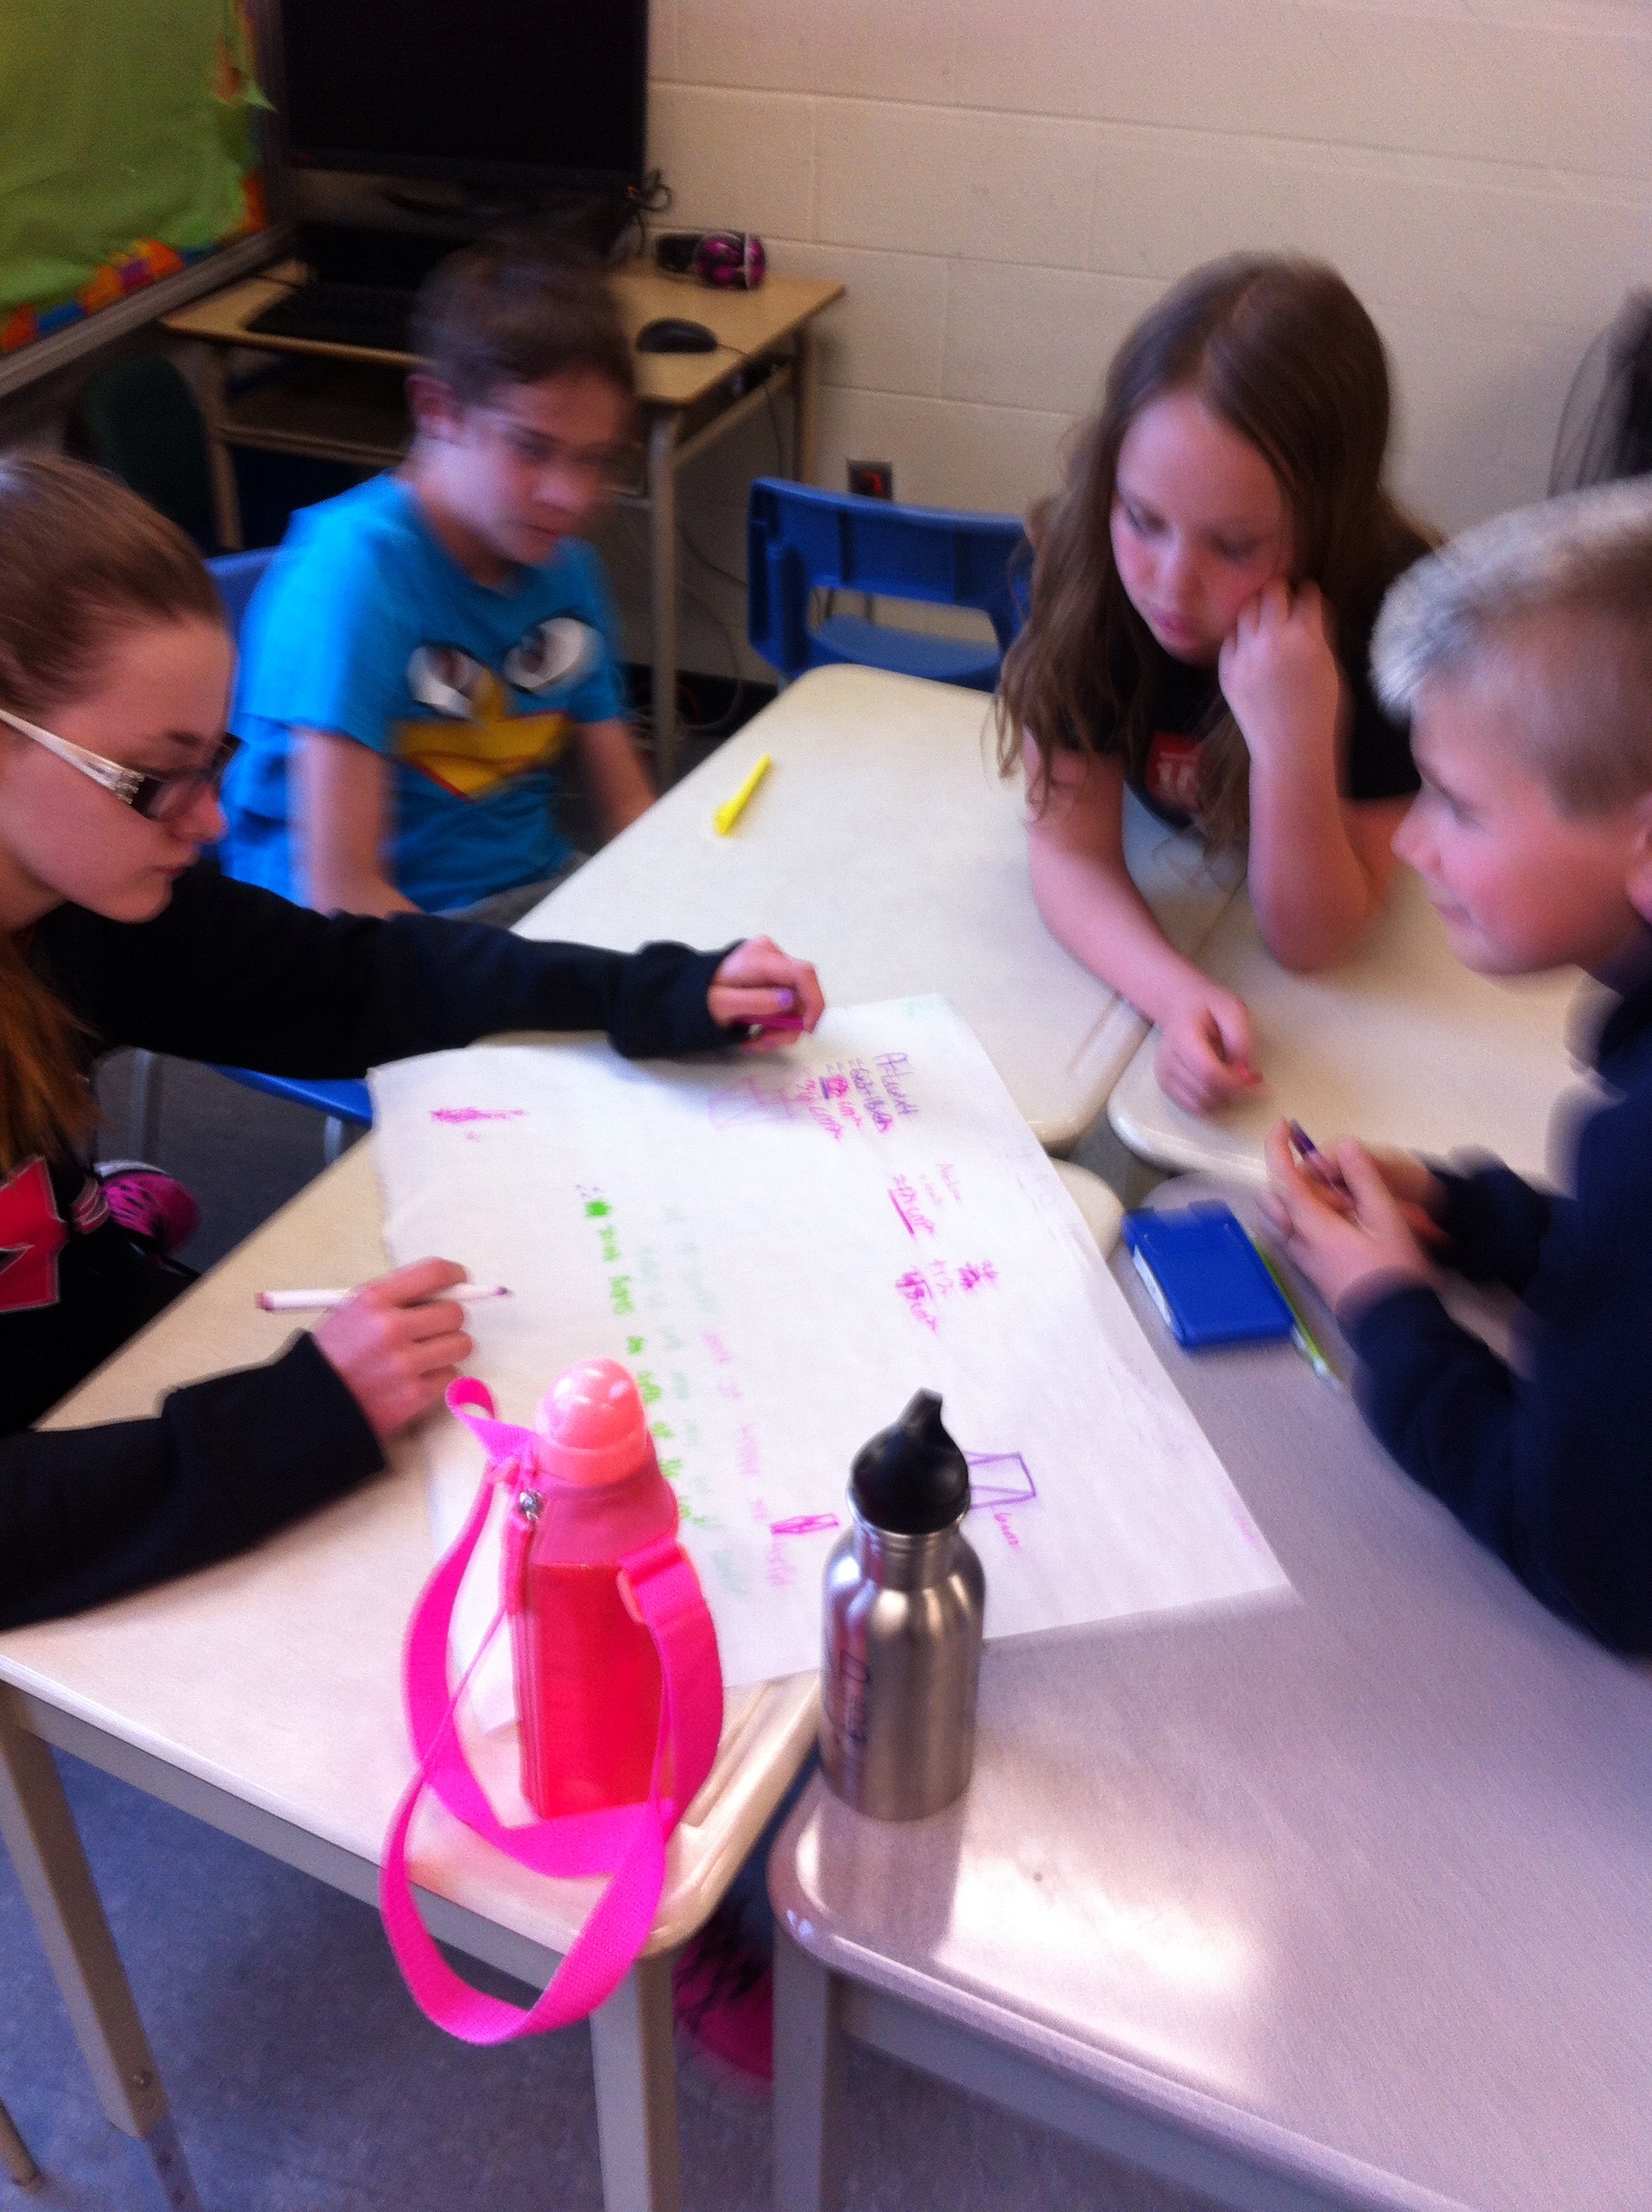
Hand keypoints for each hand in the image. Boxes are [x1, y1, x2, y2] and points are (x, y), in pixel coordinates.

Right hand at [314, 1257, 472, 1442]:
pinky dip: (439, 1378)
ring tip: (425, 1355)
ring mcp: (404, 1364)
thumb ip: (396, 1298)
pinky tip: (416, 1378)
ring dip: (449, 1349)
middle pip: (455, 1313)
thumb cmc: (334, 1356)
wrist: (311, 1407)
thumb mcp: (351, 1312)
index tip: (460, 1281)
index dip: (454, 1275)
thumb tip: (445, 1290)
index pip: (433, 1273)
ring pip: (462, 1345)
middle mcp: (391, 1328)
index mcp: (373, 1300)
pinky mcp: (414, 1395)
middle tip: (435, 1328)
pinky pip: (451, 1376)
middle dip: (450, 1320)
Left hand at [707, 935, 824, 1049]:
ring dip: (780, 1030)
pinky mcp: (774, 982)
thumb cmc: (700, 997)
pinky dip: (776, 1026)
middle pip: (801, 994)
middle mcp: (773, 957)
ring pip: (796, 1005)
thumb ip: (757, 1001)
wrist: (688, 993)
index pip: (803, 973)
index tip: (807, 1029)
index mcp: (761, 957)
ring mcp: (775, 969)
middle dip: (789, 1024)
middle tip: (765, 1041)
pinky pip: (787, 1006)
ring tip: (755, 1041)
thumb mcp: (723, 1004)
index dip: (814, 1002)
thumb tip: (789, 1000)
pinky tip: (756, 1034)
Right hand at [1154, 981, 1261, 1115]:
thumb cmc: (1205, 1006)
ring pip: (1200, 1105)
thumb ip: (1240, 1039)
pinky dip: (1213, 1103)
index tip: (1255, 1081)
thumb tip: (1244, 1072)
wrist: (1179, 1005)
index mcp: (1182, 1036)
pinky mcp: (1167, 1085)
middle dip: (1234, 1092)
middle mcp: (1168, 1058)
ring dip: (1224, 1099)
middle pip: (1205, 1093)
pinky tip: (1222, 1088)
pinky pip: (1193, 1107)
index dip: (1235, 1084)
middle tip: (1252, 1080)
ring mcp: (1165, 1074)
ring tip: (1236, 1080)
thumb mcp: (1232, 1009)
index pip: (1208, 1073)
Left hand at [1217, 580, 1343, 770]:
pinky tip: (1250, 640)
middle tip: (1284, 594)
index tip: (1309, 593)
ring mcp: (1245, 656)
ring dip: (1258, 608)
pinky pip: (1230, 639)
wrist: (1290, 752)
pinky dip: (1241, 635)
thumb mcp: (1331, 669)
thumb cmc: (1321, 715)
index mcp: (1306, 639)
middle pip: (1272, 593)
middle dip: (1281, 590)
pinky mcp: (1228, 672)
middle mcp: (1272, 641)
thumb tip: (1312, 611)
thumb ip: (1320, 636)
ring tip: (1265, 614)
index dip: (1310, 593)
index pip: (1307, 597)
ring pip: (1246, 611)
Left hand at [1259, 1122, 1433, 1315]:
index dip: (1277, 1149)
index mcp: (1314, 1227)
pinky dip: (1300, 1216)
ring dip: (1294, 1197)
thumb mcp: (1388, 1221)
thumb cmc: (1395, 1273)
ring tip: (1337, 1198)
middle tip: (1334, 1177)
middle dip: (1292, 1176)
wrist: (1394, 1328)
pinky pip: (1290, 1234)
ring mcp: (1301, 1259)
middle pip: (1275, 1198)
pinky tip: (1335, 1219)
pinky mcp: (1309, 1271)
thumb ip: (1365, 1180)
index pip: (1284, 1180)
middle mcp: (1298, 1242)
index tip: (1282, 1125)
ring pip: (1278, 1217)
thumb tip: (1345, 1145)